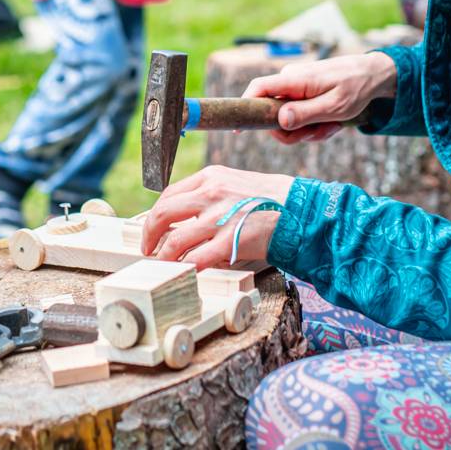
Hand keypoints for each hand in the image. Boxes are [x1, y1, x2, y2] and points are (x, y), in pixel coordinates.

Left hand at [142, 166, 293, 269]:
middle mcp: (211, 194)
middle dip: (149, 235)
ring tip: (163, 265)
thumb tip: (185, 217)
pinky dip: (187, 268)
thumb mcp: (235, 184)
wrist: (302, 210)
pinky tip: (186, 272)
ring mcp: (220, 218)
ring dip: (164, 257)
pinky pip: (198, 259)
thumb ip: (210, 195)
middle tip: (148, 249)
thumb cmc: (271, 199)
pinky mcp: (231, 241)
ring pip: (175, 241)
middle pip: (163, 214)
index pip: (168, 195)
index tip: (152, 229)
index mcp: (211, 177)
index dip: (154, 215)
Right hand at [244, 52, 396, 144]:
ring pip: (287, 120)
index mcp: (294, 80)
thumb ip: (306, 114)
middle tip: (319, 133)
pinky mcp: (302, 94)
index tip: (238, 128)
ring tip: (331, 126)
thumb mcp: (334, 106)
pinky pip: (298, 116)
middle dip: (294, 132)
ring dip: (308, 130)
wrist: (373, 74)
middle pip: (272, 115)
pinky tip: (331, 122)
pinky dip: (313, 125)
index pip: (258, 89)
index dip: (245, 106)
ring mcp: (295, 88)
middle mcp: (289, 82)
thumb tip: (279, 121)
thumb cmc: (356, 88)